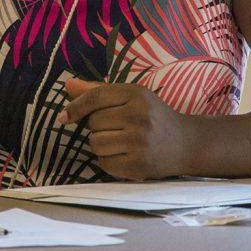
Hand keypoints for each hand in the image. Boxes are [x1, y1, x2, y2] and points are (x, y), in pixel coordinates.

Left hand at [58, 78, 195, 180]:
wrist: (187, 144)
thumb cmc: (153, 117)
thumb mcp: (131, 97)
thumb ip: (98, 91)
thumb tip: (67, 85)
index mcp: (137, 94)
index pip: (95, 97)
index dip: (75, 107)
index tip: (64, 117)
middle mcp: (139, 116)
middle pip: (93, 123)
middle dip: (97, 127)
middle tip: (116, 129)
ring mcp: (140, 142)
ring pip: (95, 143)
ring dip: (100, 145)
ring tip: (119, 142)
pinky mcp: (140, 165)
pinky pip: (104, 163)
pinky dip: (107, 161)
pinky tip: (123, 155)